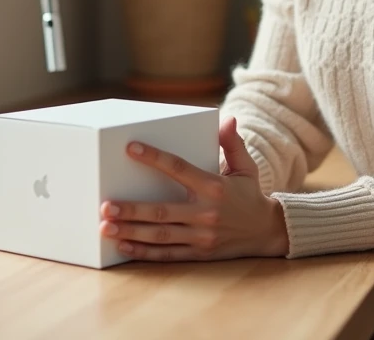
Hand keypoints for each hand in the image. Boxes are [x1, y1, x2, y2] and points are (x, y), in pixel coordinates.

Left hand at [99, 115, 288, 261]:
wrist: (268, 231)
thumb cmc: (250, 194)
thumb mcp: (246, 167)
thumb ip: (232, 143)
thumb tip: (227, 119)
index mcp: (214, 187)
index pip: (179, 168)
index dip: (154, 158)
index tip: (130, 148)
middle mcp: (206, 213)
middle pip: (163, 211)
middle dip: (132, 209)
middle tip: (105, 204)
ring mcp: (201, 237)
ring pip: (161, 235)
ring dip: (131, 231)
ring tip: (105, 226)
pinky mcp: (199, 254)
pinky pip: (167, 255)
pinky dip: (144, 252)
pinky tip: (123, 246)